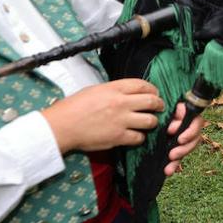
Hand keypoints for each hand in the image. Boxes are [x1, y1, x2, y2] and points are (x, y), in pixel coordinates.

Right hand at [42, 78, 164, 153]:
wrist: (62, 125)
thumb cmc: (74, 107)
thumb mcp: (95, 90)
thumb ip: (113, 90)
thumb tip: (127, 93)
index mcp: (114, 88)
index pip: (143, 85)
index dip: (153, 89)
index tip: (155, 93)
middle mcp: (121, 103)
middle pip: (152, 101)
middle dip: (159, 104)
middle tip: (160, 107)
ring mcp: (121, 121)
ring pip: (150, 121)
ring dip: (152, 122)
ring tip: (149, 123)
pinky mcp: (119, 137)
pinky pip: (139, 137)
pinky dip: (140, 137)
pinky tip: (136, 135)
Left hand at [162, 102, 204, 175]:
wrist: (145, 114)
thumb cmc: (157, 108)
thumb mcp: (165, 108)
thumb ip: (172, 115)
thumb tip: (172, 128)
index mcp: (188, 115)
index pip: (197, 124)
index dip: (190, 133)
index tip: (180, 139)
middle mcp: (188, 127)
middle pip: (195, 140)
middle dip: (184, 149)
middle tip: (172, 155)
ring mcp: (182, 138)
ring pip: (186, 151)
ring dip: (178, 160)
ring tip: (168, 168)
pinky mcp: (175, 147)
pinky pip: (177, 158)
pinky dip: (173, 165)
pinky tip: (168, 171)